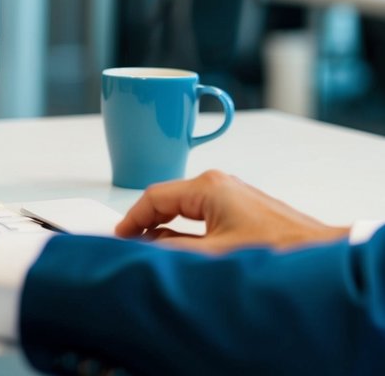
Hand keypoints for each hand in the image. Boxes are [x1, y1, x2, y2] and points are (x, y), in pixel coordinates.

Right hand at [115, 170, 347, 252]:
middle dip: (146, 223)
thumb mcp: (213, 253)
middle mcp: (217, 183)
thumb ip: (172, 249)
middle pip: (166, 200)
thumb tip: (142, 248)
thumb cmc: (277, 250)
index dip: (131, 219)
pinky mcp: (239, 208)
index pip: (153, 196)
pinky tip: (183, 249)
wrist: (320, 255)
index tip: (118, 238)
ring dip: (166, 228)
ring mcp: (230, 194)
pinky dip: (185, 229)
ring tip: (154, 251)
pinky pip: (200, 214)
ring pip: (183, 208)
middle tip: (131, 246)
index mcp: (207, 186)